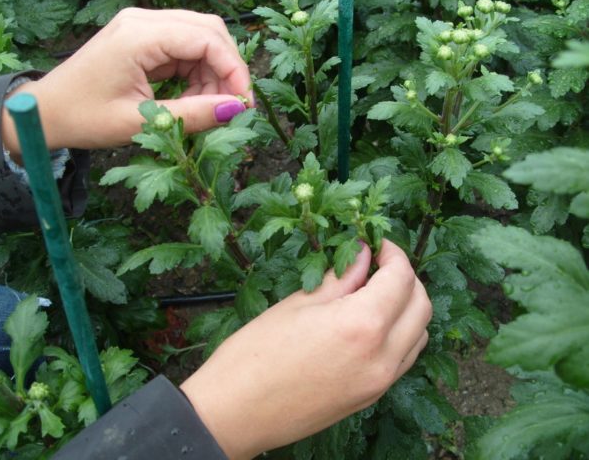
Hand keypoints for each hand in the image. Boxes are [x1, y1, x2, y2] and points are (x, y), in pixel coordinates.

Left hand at [2, 8, 252, 157]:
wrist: (46, 113)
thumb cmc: (84, 118)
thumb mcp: (142, 122)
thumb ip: (193, 114)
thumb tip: (236, 110)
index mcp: (140, 35)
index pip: (206, 39)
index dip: (234, 70)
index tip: (244, 105)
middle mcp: (143, 21)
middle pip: (208, 31)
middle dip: (227, 69)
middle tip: (232, 107)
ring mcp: (143, 27)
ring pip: (200, 40)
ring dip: (213, 74)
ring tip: (207, 108)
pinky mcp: (143, 40)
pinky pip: (184, 50)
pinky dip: (197, 74)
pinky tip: (192, 99)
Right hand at [180, 240, 431, 458]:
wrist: (236, 413)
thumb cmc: (255, 355)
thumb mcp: (298, 304)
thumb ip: (340, 279)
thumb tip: (362, 255)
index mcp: (360, 325)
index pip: (400, 278)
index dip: (393, 254)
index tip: (377, 244)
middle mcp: (381, 356)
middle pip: (421, 305)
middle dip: (406, 277)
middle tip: (379, 264)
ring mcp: (380, 382)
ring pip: (419, 334)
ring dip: (408, 307)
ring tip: (377, 293)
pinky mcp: (371, 397)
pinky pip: (404, 358)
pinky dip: (400, 334)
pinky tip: (372, 324)